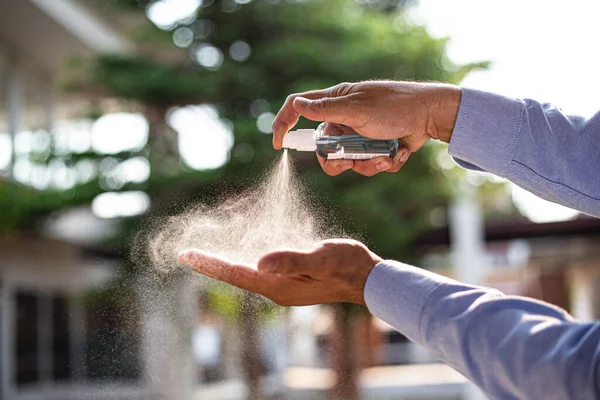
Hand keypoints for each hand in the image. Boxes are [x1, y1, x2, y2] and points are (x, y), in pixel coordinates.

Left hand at [178, 239, 381, 305]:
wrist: (366, 277)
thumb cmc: (346, 266)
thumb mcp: (320, 259)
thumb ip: (292, 261)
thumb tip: (259, 263)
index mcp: (278, 285)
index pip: (236, 273)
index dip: (210, 263)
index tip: (186, 254)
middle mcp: (276, 287)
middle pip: (235, 274)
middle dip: (211, 264)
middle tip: (186, 254)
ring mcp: (282, 284)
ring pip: (245, 271)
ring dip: (224, 262)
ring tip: (204, 255)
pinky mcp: (290, 278)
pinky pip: (259, 269)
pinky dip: (243, 259)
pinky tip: (237, 253)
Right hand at [272, 81, 460, 175]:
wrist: (430, 116)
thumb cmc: (394, 106)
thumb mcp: (357, 109)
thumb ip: (325, 111)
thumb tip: (296, 105)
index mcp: (334, 103)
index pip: (299, 109)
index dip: (284, 124)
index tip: (279, 144)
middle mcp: (343, 119)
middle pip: (323, 149)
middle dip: (337, 160)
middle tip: (349, 160)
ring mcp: (359, 135)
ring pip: (348, 163)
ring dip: (367, 164)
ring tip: (384, 156)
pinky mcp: (375, 148)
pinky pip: (369, 165)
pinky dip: (383, 163)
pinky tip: (398, 152)